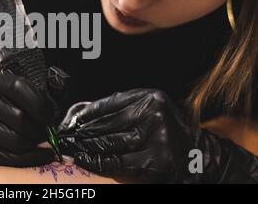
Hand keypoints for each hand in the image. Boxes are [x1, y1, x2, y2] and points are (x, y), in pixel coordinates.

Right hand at [0, 66, 68, 166]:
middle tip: (47, 133)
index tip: (50, 117)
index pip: (18, 88)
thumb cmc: (5, 97)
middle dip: (37, 129)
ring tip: (40, 143)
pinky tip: (34, 156)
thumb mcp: (19, 84)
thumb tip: (55, 104)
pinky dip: (21, 160)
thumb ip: (36, 90)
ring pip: (7, 139)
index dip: (39, 105)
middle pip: (15, 117)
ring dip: (30, 145)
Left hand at [58, 89, 257, 182]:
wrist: (194, 156)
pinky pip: (117, 160)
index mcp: (149, 97)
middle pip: (106, 123)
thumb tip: (80, 113)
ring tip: (69, 147)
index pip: (107, 103)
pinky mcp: (155, 160)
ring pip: (109, 141)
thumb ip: (117, 109)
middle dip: (80, 131)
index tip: (68, 121)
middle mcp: (153, 113)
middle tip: (63, 137)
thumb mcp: (144, 111)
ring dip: (85, 146)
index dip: (84, 113)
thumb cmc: (164, 132)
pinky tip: (84, 159)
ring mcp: (156, 137)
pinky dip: (96, 161)